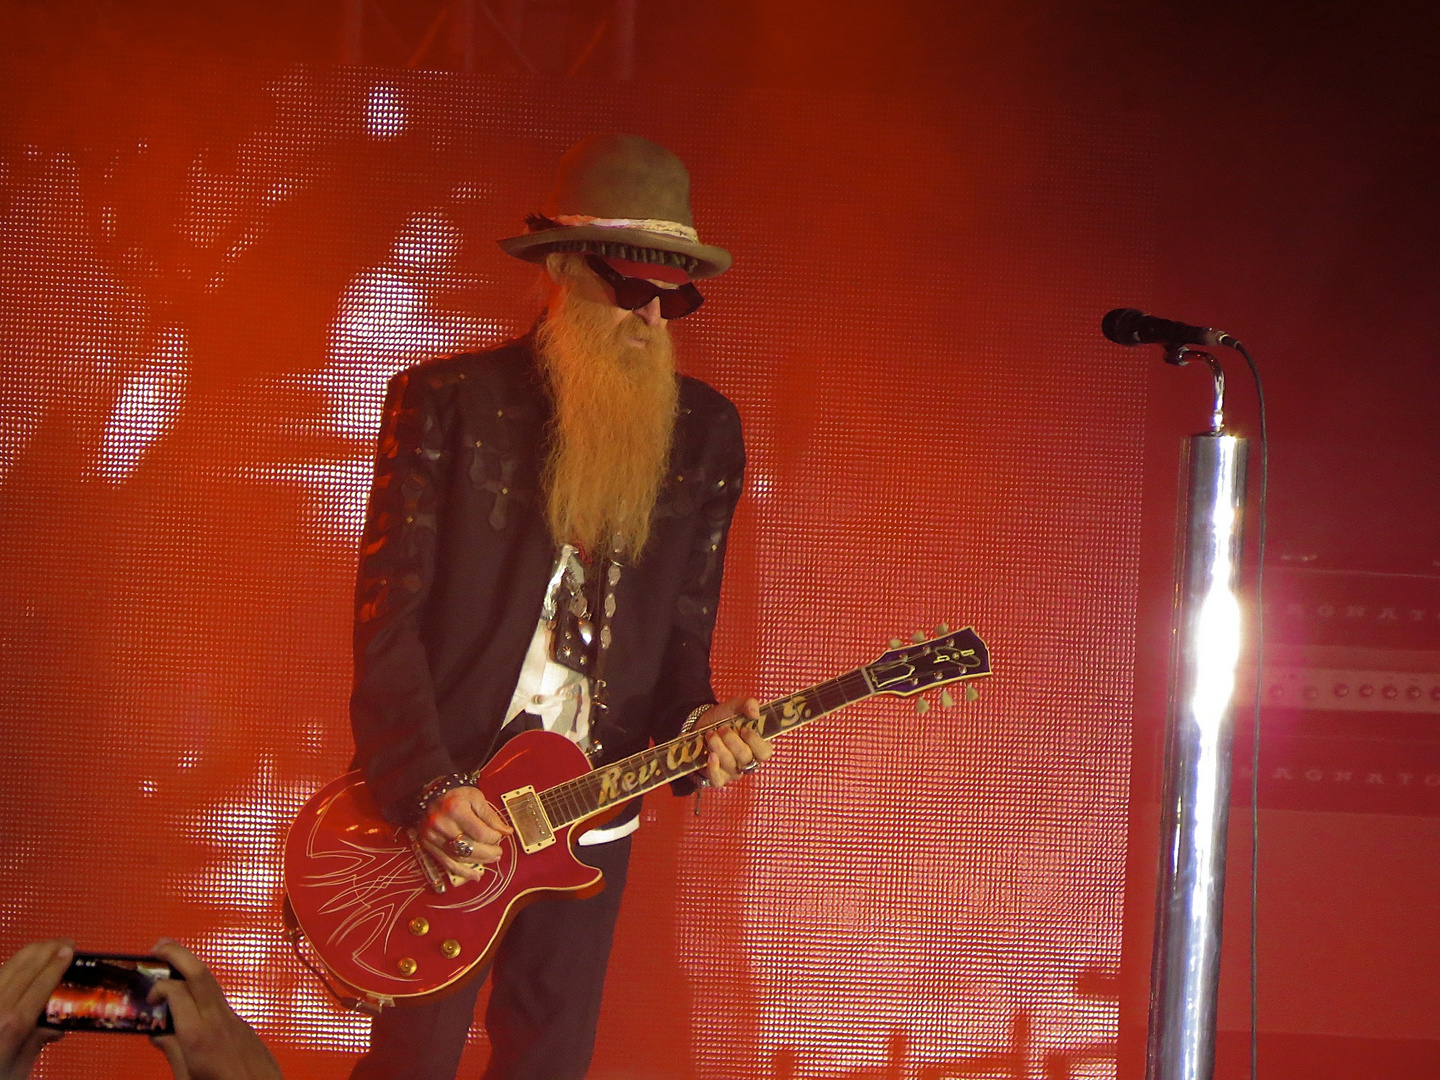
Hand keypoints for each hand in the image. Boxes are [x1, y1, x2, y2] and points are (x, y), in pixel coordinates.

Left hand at [0, 939, 70, 1079]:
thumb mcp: (19, 1069)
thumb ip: (36, 1043)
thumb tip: (52, 1030)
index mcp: (12, 1024)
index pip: (41, 983)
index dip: (57, 963)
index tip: (69, 951)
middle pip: (24, 967)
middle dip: (47, 949)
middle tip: (64, 943)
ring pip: (6, 966)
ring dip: (29, 953)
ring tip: (45, 947)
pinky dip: (10, 966)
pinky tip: (19, 965)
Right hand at [147, 939, 280, 1079]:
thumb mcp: (186, 1077)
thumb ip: (172, 1052)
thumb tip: (159, 1035)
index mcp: (198, 1035)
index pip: (177, 992)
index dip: (159, 988)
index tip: (149, 998)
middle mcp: (217, 1019)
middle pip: (200, 973)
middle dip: (179, 953)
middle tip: (159, 946)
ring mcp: (232, 1018)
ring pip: (212, 981)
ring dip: (191, 964)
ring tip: (173, 956)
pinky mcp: (240, 1022)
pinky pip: (218, 996)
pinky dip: (201, 986)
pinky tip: (190, 990)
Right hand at [421, 786, 513, 882]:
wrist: (432, 794)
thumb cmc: (456, 795)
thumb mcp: (476, 798)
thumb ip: (490, 816)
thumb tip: (506, 831)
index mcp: (455, 809)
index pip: (480, 833)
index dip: (494, 838)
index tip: (499, 836)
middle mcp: (441, 824)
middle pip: (470, 847)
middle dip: (488, 852)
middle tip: (498, 852)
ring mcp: (433, 836)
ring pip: (460, 857)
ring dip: (479, 862)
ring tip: (491, 859)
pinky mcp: (428, 845)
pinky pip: (447, 863)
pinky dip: (462, 871)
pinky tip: (474, 875)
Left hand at [701, 695, 774, 788]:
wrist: (701, 724)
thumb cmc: (724, 717)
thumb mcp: (736, 706)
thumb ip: (749, 704)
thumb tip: (755, 713)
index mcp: (757, 745)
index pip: (765, 752)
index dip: (755, 742)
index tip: (744, 729)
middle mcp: (748, 761)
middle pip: (745, 757)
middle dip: (732, 741)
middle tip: (722, 729)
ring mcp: (733, 771)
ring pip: (730, 765)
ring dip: (719, 747)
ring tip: (710, 735)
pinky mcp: (718, 777)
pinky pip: (718, 780)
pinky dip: (713, 769)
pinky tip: (710, 756)